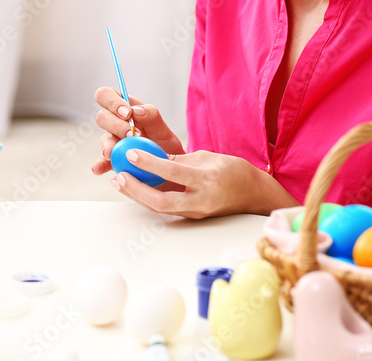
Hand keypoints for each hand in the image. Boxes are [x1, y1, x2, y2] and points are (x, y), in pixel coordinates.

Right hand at [92, 87, 184, 175]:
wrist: (167, 167)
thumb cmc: (162, 143)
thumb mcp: (162, 128)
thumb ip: (152, 115)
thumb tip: (137, 111)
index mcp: (124, 109)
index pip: (107, 95)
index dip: (112, 101)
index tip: (127, 113)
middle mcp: (114, 124)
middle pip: (102, 117)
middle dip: (115, 124)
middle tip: (131, 134)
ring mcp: (111, 142)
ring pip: (103, 139)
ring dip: (109, 144)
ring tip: (116, 152)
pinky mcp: (111, 161)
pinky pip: (102, 162)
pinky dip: (99, 165)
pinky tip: (99, 169)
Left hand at [108, 148, 298, 218]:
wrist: (253, 194)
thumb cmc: (232, 170)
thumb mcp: (207, 157)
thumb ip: (180, 158)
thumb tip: (152, 155)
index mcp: (208, 180)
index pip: (174, 171)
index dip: (150, 163)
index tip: (131, 153)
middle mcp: (202, 201)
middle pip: (162, 201)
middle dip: (136, 190)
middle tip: (118, 176)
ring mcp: (196, 212)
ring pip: (161, 208)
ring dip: (137, 195)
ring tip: (119, 180)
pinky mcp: (192, 217)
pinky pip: (166, 208)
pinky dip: (148, 198)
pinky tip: (134, 188)